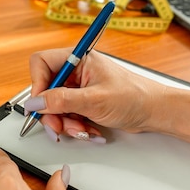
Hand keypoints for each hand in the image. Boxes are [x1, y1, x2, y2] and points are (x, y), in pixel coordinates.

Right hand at [25, 49, 166, 138]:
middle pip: (46, 89)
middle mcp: (77, 71)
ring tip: (82, 130)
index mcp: (79, 59)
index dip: (37, 84)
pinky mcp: (83, 102)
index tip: (41, 104)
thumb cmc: (134, 97)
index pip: (41, 63)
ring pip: (55, 106)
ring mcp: (79, 87)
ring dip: (65, 122)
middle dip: (52, 111)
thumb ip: (61, 101)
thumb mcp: (94, 100)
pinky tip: (88, 130)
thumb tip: (35, 103)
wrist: (154, 112)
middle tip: (59, 127)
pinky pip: (67, 115)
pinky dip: (74, 125)